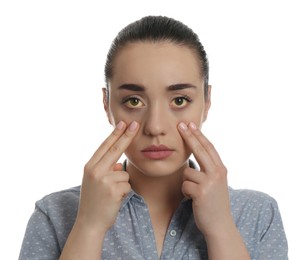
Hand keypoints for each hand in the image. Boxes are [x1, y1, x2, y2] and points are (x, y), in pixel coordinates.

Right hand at [77, 121, 138, 234]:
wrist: (89, 223)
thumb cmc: (94, 201)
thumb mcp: (94, 182)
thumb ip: (105, 170)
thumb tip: (119, 164)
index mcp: (90, 167)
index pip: (105, 146)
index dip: (115, 134)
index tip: (123, 124)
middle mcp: (95, 170)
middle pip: (116, 149)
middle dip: (127, 136)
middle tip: (135, 124)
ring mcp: (103, 179)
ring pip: (124, 173)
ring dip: (122, 183)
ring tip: (111, 194)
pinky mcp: (113, 189)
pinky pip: (127, 185)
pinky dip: (124, 192)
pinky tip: (114, 200)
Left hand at [178, 122, 231, 236]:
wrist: (220, 225)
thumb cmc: (214, 203)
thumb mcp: (216, 183)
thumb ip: (209, 169)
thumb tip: (196, 156)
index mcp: (221, 169)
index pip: (209, 147)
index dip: (199, 135)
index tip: (190, 125)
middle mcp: (217, 173)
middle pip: (200, 150)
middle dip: (189, 136)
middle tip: (180, 125)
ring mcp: (210, 182)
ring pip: (187, 172)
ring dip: (188, 183)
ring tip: (196, 193)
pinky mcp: (201, 192)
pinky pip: (184, 185)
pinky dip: (186, 192)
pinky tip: (194, 200)